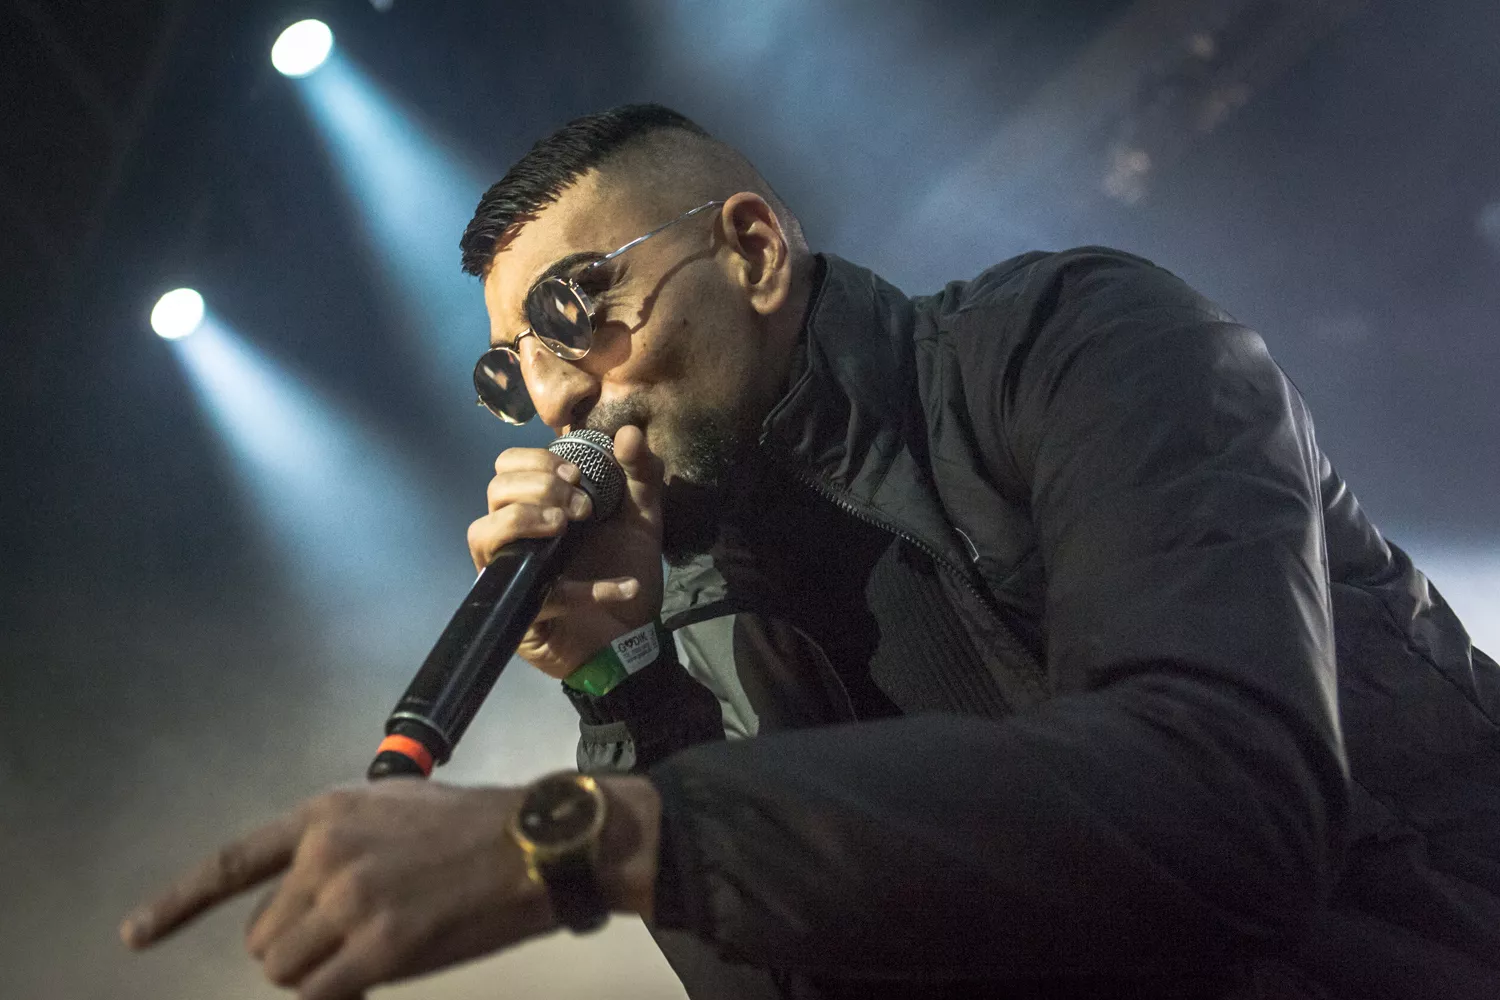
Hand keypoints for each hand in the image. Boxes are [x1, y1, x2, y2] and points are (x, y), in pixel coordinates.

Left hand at [119, 776, 661, 999]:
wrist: (537, 843)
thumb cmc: (477, 826)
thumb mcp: (396, 807)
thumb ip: (339, 844)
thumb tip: (306, 904)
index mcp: (327, 814)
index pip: (234, 862)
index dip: (177, 903)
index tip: (135, 935)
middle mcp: (327, 855)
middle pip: (265, 938)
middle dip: (298, 949)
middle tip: (351, 940)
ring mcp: (351, 902)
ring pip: (287, 972)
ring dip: (319, 975)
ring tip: (371, 952)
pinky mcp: (380, 949)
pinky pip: (324, 996)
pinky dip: (341, 995)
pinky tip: (373, 978)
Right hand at [467, 425, 664, 678]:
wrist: (634, 636)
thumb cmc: (624, 569)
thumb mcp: (641, 517)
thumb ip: (640, 474)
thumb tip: (629, 433)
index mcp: (535, 508)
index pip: (507, 467)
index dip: (535, 461)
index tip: (576, 474)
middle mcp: (513, 539)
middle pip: (494, 493)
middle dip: (538, 488)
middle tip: (581, 508)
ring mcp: (509, 576)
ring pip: (483, 534)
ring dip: (524, 520)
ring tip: (565, 528)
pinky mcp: (520, 617)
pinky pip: (538, 595)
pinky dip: (582, 590)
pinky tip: (622, 586)